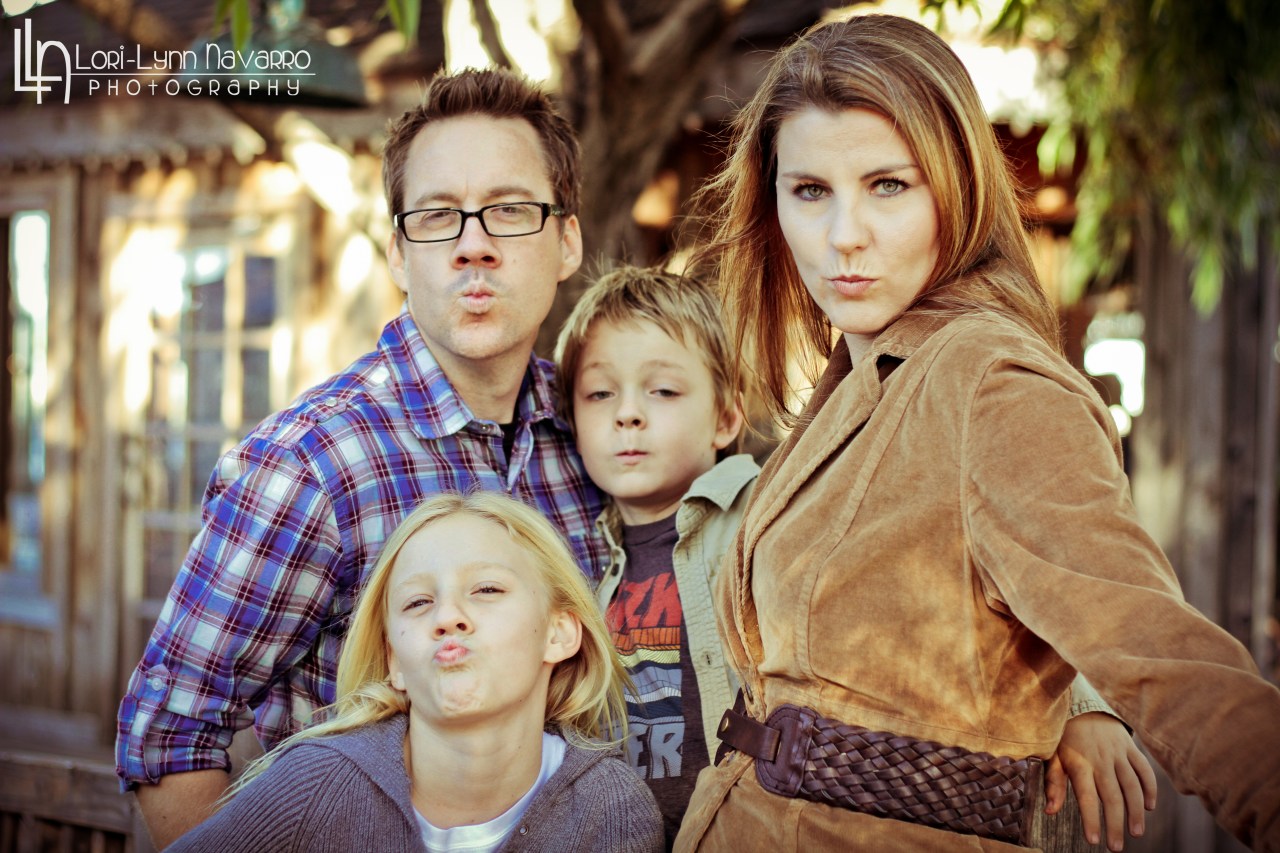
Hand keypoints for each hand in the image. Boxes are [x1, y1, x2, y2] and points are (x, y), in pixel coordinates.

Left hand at [1045, 711, 1156, 850]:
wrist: (1082, 705)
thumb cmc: (1064, 737)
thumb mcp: (1053, 757)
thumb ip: (1053, 784)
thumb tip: (1050, 811)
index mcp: (1079, 764)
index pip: (1086, 797)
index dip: (1091, 819)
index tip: (1093, 840)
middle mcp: (1101, 759)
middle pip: (1112, 796)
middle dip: (1115, 824)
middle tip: (1116, 848)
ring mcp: (1118, 753)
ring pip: (1132, 786)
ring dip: (1136, 812)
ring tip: (1136, 832)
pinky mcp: (1131, 748)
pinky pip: (1144, 770)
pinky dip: (1150, 788)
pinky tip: (1149, 807)